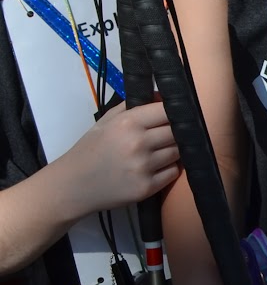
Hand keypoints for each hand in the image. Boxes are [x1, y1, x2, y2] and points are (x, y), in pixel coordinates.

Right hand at [58, 101, 180, 214]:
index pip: (168, 111)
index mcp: (128, 123)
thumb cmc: (89, 150)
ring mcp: (143, 167)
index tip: (176, 114)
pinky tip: (155, 168)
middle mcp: (138, 143)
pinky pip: (173, 172)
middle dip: (175, 132)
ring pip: (178, 152)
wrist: (71, 186)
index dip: (176, 112)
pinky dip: (168, 169)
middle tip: (168, 135)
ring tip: (158, 152)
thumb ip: (133, 105)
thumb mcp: (106, 121)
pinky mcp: (146, 188)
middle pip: (178, 132)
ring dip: (173, 151)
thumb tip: (162, 96)